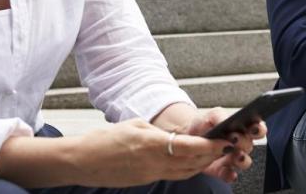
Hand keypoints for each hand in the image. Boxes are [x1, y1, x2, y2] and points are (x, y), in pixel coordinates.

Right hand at [69, 118, 232, 186]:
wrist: (82, 161)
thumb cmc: (104, 140)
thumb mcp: (135, 125)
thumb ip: (157, 131)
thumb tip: (174, 135)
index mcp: (152, 145)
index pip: (189, 147)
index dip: (209, 146)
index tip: (222, 141)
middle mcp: (153, 163)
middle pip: (192, 163)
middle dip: (210, 155)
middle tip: (223, 146)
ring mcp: (150, 174)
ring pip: (185, 173)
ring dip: (200, 164)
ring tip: (211, 154)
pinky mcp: (145, 180)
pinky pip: (172, 176)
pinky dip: (186, 170)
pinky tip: (191, 163)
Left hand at [185, 108, 267, 182]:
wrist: (188, 135)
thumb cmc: (204, 123)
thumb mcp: (212, 114)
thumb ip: (222, 116)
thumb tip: (228, 121)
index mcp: (242, 128)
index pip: (257, 129)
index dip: (259, 129)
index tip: (254, 128)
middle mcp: (240, 144)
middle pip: (249, 146)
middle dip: (244, 143)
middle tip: (235, 140)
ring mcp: (231, 157)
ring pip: (244, 162)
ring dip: (242, 160)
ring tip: (236, 157)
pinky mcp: (221, 169)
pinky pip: (229, 175)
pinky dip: (230, 175)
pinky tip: (227, 172)